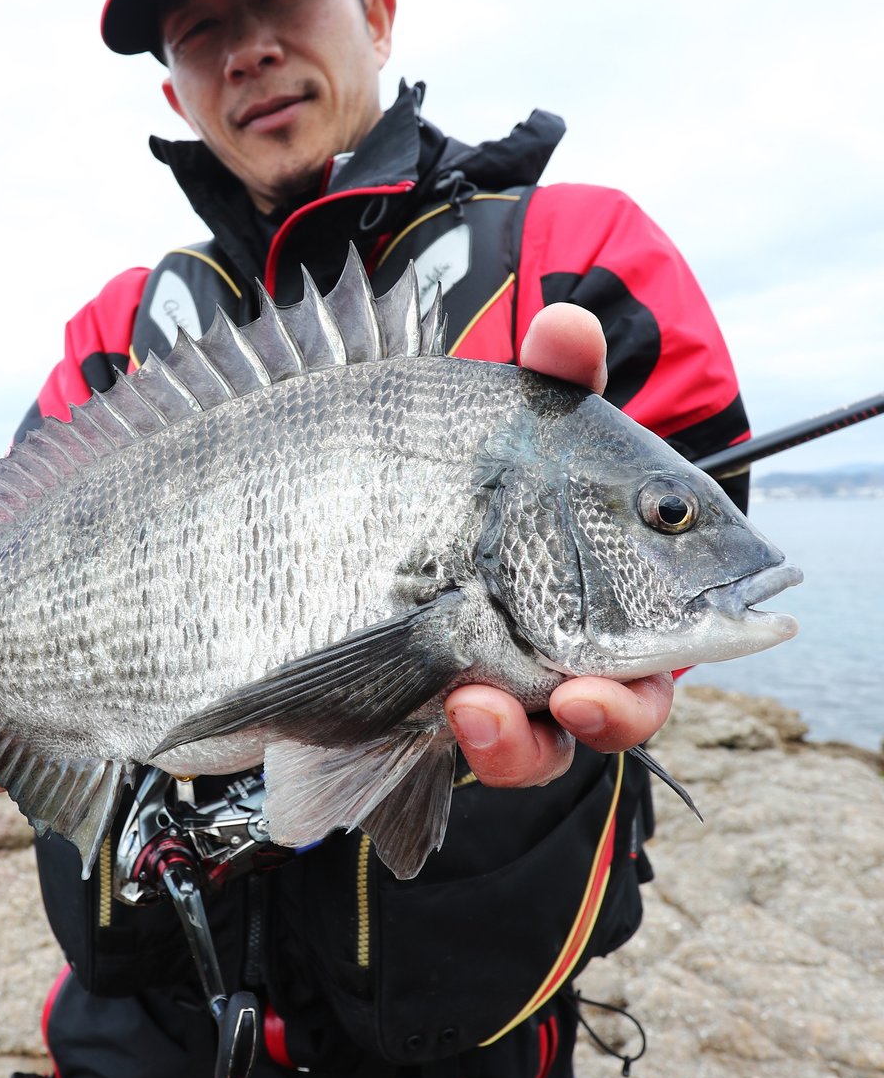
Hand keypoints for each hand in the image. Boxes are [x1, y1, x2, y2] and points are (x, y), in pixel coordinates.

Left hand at [442, 302, 674, 786]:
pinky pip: (466, 751)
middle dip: (611, 711)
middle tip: (580, 697)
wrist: (382, 490)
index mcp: (629, 586)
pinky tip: (443, 702)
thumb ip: (553, 374)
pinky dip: (466, 735)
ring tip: (476, 709)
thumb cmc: (488, 458)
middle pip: (624, 708)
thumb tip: (563, 325)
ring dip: (516, 743)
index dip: (695, 639)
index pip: (684, 627)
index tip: (680, 622)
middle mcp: (583, 650)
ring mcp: (511, 688)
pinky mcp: (443, 712)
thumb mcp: (520, 413)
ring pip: (538, 748)